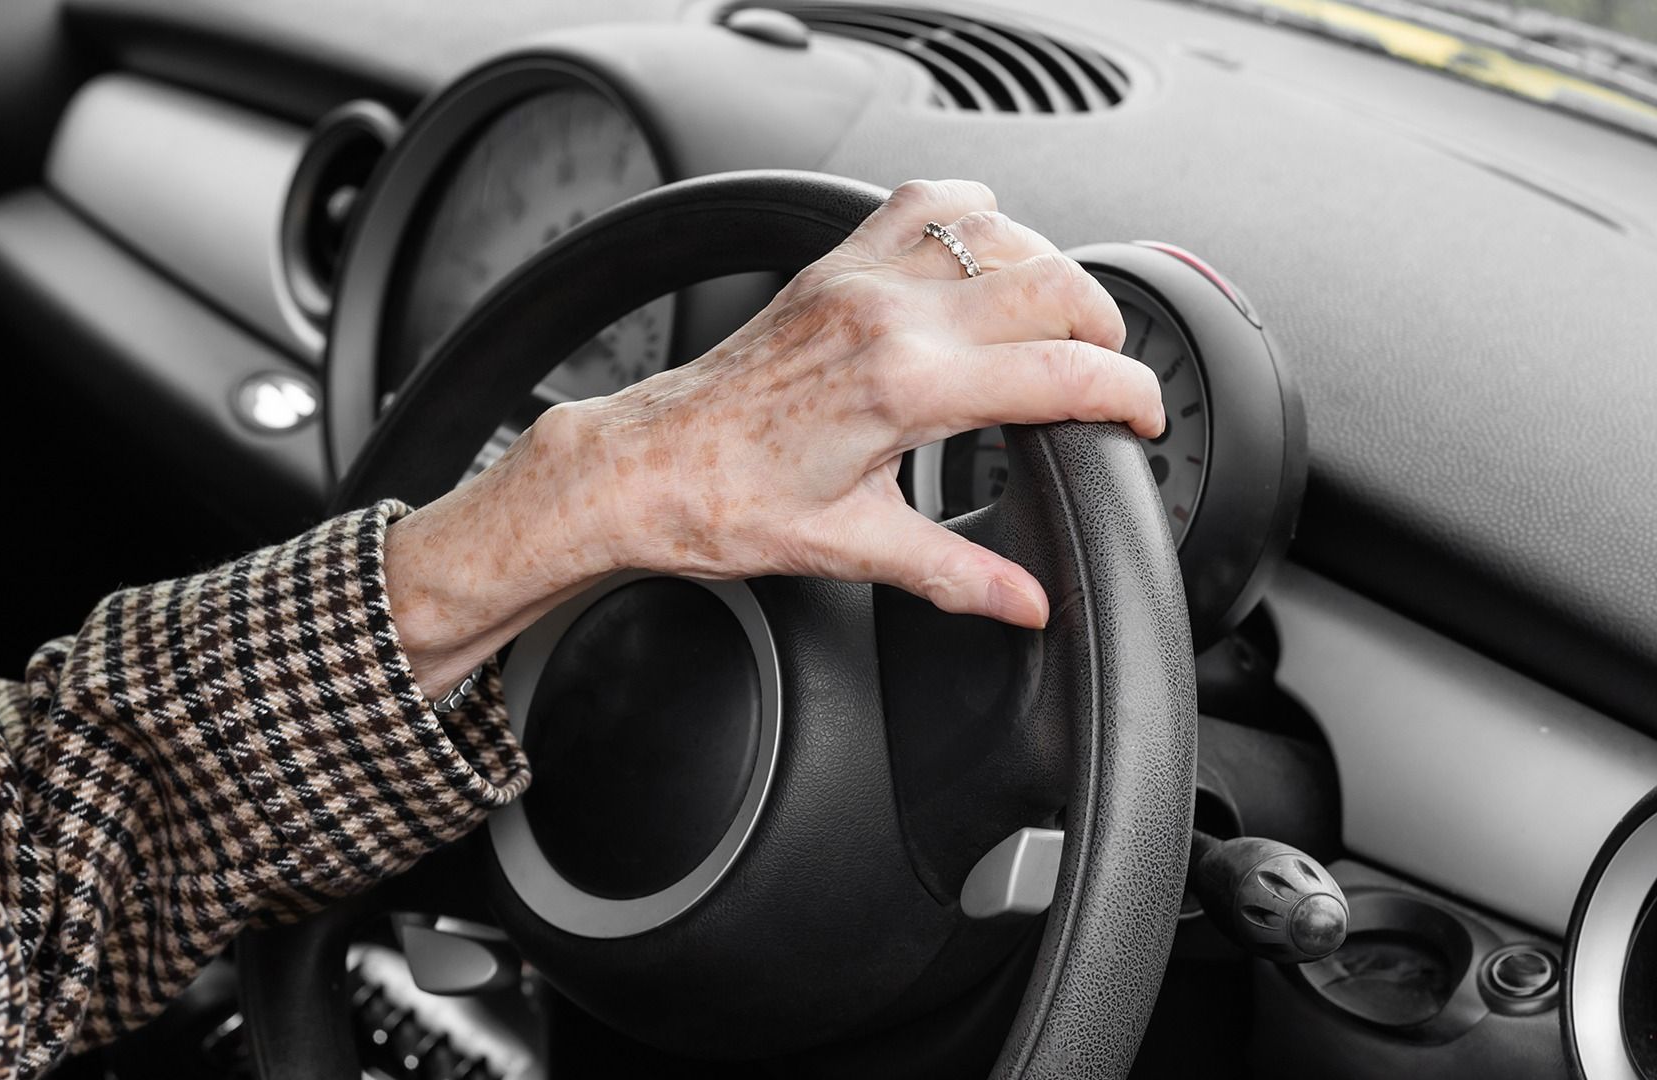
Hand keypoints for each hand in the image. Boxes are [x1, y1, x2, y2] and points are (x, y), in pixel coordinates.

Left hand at [386, 179, 1164, 692]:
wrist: (641, 468)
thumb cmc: (727, 505)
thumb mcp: (854, 547)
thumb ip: (958, 573)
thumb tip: (1029, 602)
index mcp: (905, 386)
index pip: (1064, 372)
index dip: (1129, 393)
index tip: (1146, 417)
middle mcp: (888, 314)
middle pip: (1053, 284)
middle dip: (1106, 329)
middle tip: (1110, 378)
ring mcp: (858, 279)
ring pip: (998, 230)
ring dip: (1048, 268)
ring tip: (1060, 323)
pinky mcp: (831, 267)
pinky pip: (922, 205)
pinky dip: (973, 216)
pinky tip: (984, 252)